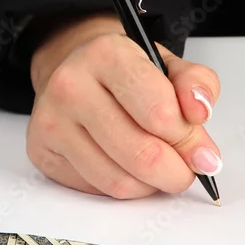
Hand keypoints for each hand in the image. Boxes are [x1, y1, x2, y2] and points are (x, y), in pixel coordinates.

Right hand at [27, 13, 222, 197]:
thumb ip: (196, 84)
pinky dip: (124, 187)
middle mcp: (71, 85)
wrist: (74, 70)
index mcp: (106, 54)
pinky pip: (97, 189)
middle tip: (188, 169)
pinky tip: (128, 168)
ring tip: (159, 168)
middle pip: (141, 154)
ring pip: (119, 181)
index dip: (189, 139)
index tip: (202, 149)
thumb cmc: (126, 72)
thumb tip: (200, 111)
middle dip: (177, 171)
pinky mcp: (42, 151)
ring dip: (151, 185)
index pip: (159, 113)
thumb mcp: (168, 65)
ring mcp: (51, 121)